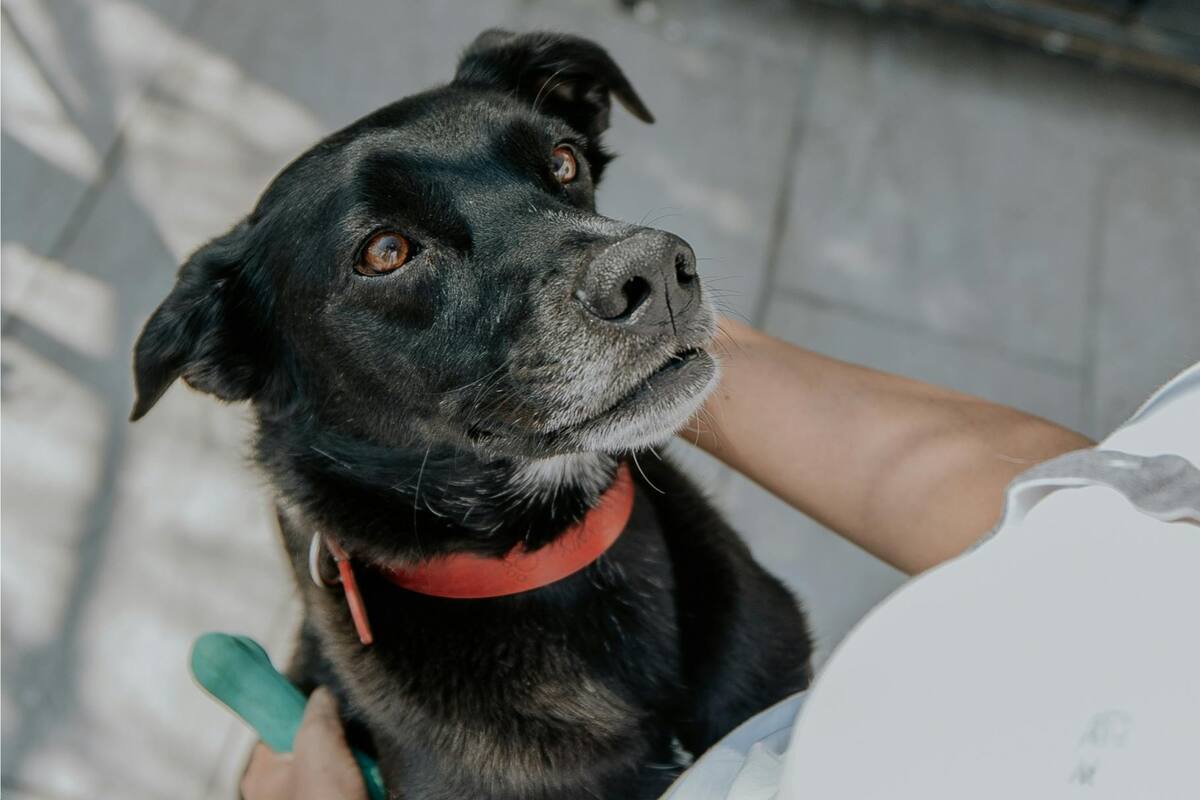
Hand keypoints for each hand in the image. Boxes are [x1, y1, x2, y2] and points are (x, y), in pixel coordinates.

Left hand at [241, 687, 367, 799]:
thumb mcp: (320, 747)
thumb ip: (317, 713)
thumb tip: (321, 694)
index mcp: (260, 775)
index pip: (277, 726)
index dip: (301, 712)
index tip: (324, 705)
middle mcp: (277, 792)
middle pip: (307, 745)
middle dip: (333, 739)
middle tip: (349, 738)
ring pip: (331, 766)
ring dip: (350, 761)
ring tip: (362, 765)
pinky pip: (346, 784)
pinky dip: (360, 779)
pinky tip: (367, 780)